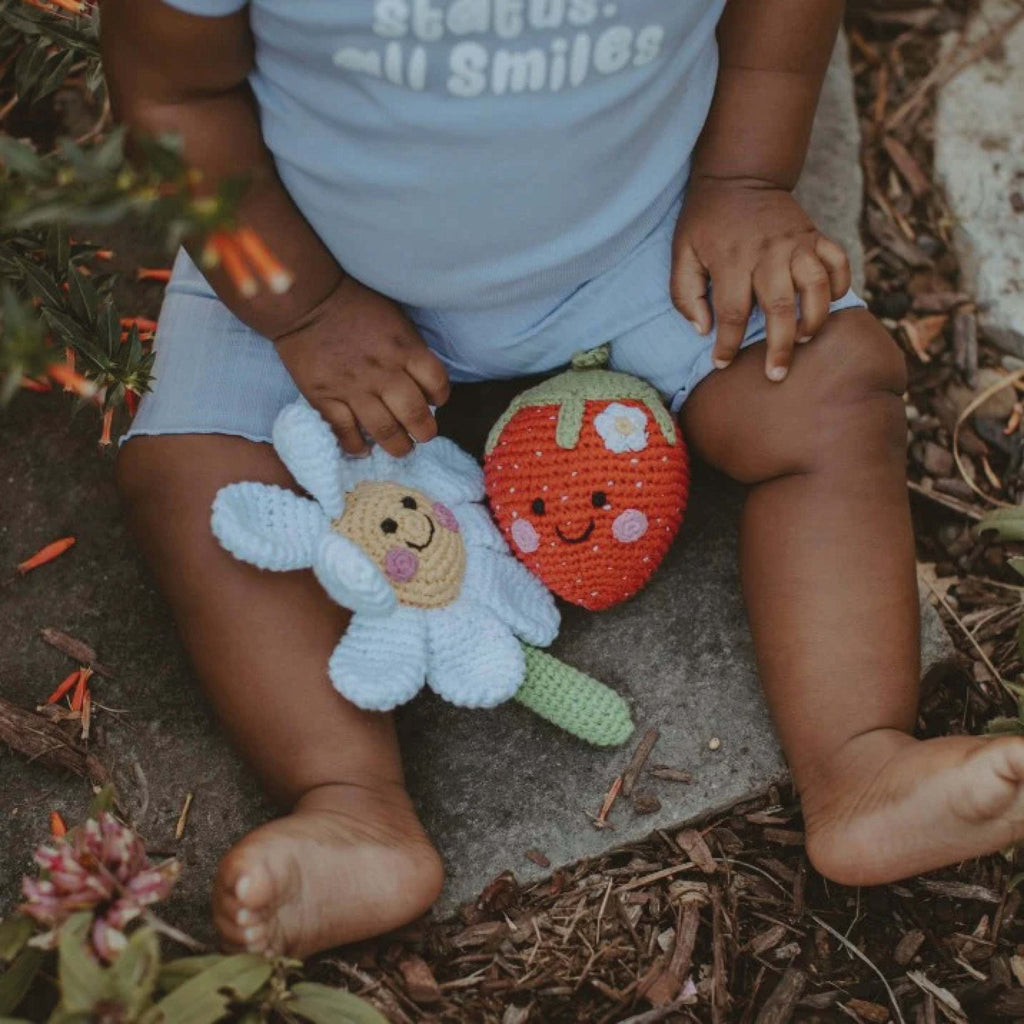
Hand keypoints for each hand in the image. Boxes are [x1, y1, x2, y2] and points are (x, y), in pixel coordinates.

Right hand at [274, 276, 449, 456]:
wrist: (306, 301)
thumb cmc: (354, 304)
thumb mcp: (395, 318)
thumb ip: (409, 348)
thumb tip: (420, 379)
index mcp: (404, 349)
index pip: (436, 384)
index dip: (440, 397)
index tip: (434, 401)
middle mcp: (383, 372)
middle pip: (415, 414)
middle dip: (424, 432)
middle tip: (422, 435)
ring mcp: (353, 388)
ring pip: (384, 430)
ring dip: (398, 446)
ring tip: (400, 448)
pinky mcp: (325, 397)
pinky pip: (345, 432)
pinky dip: (356, 446)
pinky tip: (363, 448)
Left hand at [671, 177, 851, 380]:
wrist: (738, 176)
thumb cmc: (705, 222)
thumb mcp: (682, 254)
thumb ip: (685, 294)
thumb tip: (703, 329)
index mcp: (732, 261)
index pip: (733, 313)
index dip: (728, 344)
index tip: (723, 363)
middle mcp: (768, 253)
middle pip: (780, 307)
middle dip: (779, 346)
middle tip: (776, 374)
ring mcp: (796, 243)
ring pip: (816, 286)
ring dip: (814, 318)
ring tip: (804, 340)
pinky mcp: (815, 235)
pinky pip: (838, 261)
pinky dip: (840, 284)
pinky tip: (830, 303)